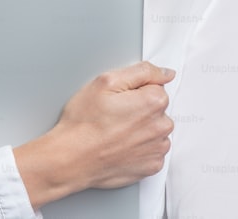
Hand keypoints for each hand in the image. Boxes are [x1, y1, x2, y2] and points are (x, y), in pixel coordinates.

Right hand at [53, 61, 175, 187]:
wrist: (72, 158)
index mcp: (153, 102)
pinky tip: (121, 145)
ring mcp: (157, 148)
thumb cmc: (84, 123)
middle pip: (157, 108)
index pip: (156, 86)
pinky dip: (139, 147)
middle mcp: (161, 127)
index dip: (134, 89)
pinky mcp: (152, 166)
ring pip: (155, 129)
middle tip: (114, 114)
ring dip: (140, 128)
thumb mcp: (106, 81)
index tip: (118, 98)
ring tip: (115, 131)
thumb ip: (142, 72)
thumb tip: (166, 73)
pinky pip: (152, 149)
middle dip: (139, 107)